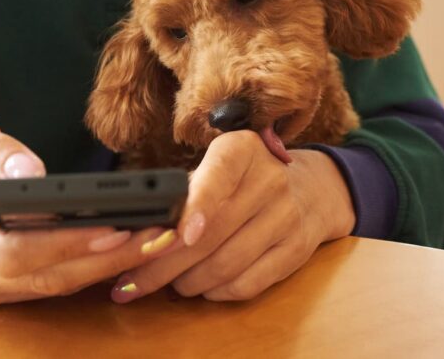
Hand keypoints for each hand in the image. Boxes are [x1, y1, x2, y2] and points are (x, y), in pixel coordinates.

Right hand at [0, 112, 173, 305]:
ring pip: (47, 287)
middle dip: (104, 259)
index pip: (9, 249)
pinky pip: (45, 287)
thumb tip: (32, 168)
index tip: (114, 228)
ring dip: (105, 268)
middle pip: (39, 276)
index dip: (63, 245)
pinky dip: (88, 271)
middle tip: (156, 236)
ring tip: (154, 241)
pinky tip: (126, 251)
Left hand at [110, 131, 354, 302]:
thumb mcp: (218, 168)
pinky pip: (248, 283)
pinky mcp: (296, 250)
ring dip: (188, 282)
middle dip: (165, 264)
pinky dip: (216, 292)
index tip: (178, 235)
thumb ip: (184, 193)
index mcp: (243, 150)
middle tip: (132, 281)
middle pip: (213, 232)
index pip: (219, 174)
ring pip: (227, 264)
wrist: (311, 188)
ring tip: (168, 284)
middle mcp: (270, 180)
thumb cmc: (245, 179)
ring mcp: (287, 216)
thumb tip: (140, 234)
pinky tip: (202, 287)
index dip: (197, 206)